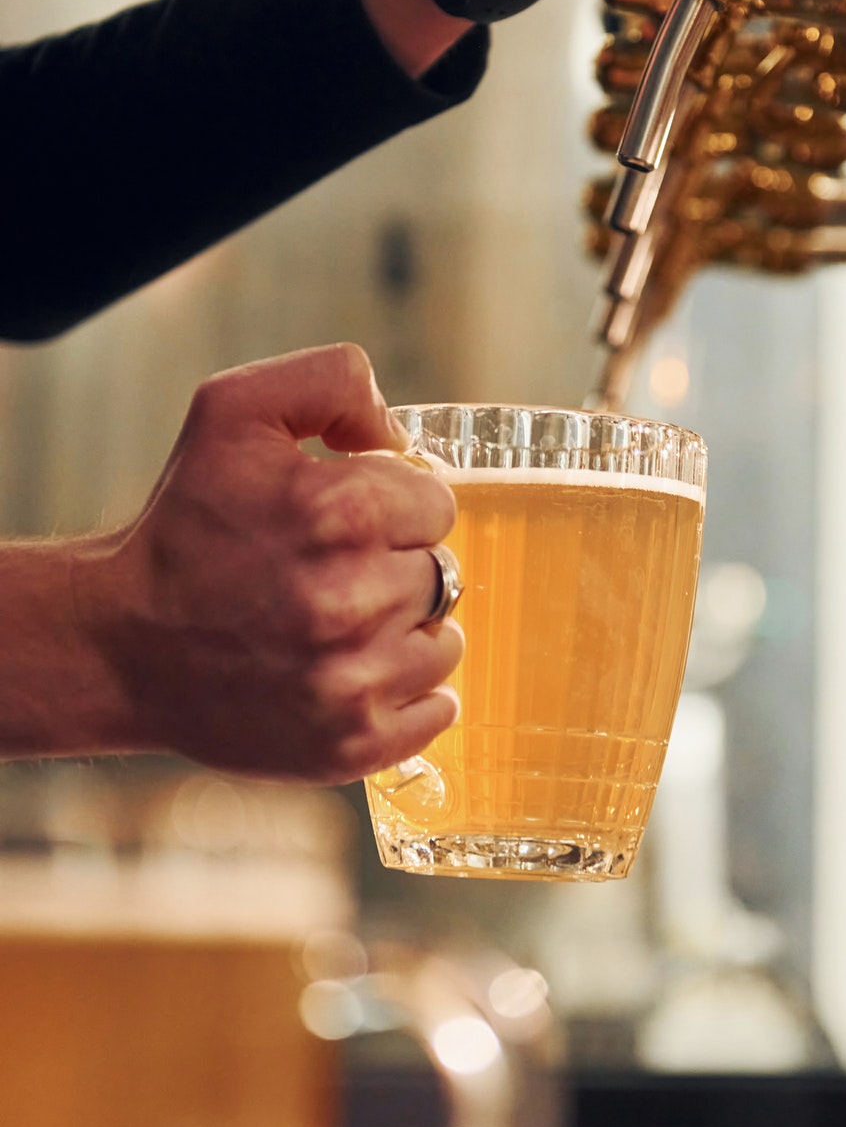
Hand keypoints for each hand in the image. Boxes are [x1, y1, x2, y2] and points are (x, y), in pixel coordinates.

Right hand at [74, 344, 461, 783]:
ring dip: (404, 633)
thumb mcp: (235, 411)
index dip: (394, 507)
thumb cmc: (185, 525)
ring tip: (336, 627)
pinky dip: (406, 695)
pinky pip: (438, 710)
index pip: (439, 505)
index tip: (346, 522)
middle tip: (330, 576)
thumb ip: (332, 381)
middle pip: (443, 574)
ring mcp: (353, 682)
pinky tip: (350, 675)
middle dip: (395, 568)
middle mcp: (353, 600)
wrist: (120, 644)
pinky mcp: (352, 745)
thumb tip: (398, 429)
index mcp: (340, 512)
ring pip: (445, 644)